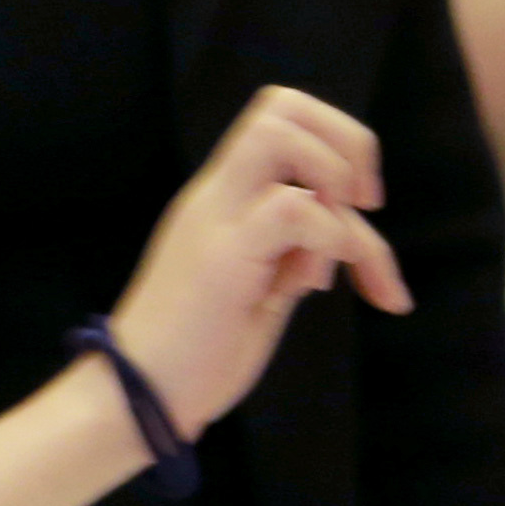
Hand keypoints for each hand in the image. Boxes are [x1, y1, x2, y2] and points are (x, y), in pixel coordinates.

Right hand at [105, 87, 411, 438]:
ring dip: (335, 183)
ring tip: (344, 251)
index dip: (338, 143)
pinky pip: (290, 208)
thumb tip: (346, 231)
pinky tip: (310, 288)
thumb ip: (294, 250)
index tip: (364, 205)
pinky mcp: (221, 259)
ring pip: (280, 135)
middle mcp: (215, 195)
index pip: (281, 116)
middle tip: (366, 206)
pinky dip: (327, 239)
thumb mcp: (262, 289)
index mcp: (224, 198)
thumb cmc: (200, 352)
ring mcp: (215, 221)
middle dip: (348, 143)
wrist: (138, 401)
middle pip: (281, 104)